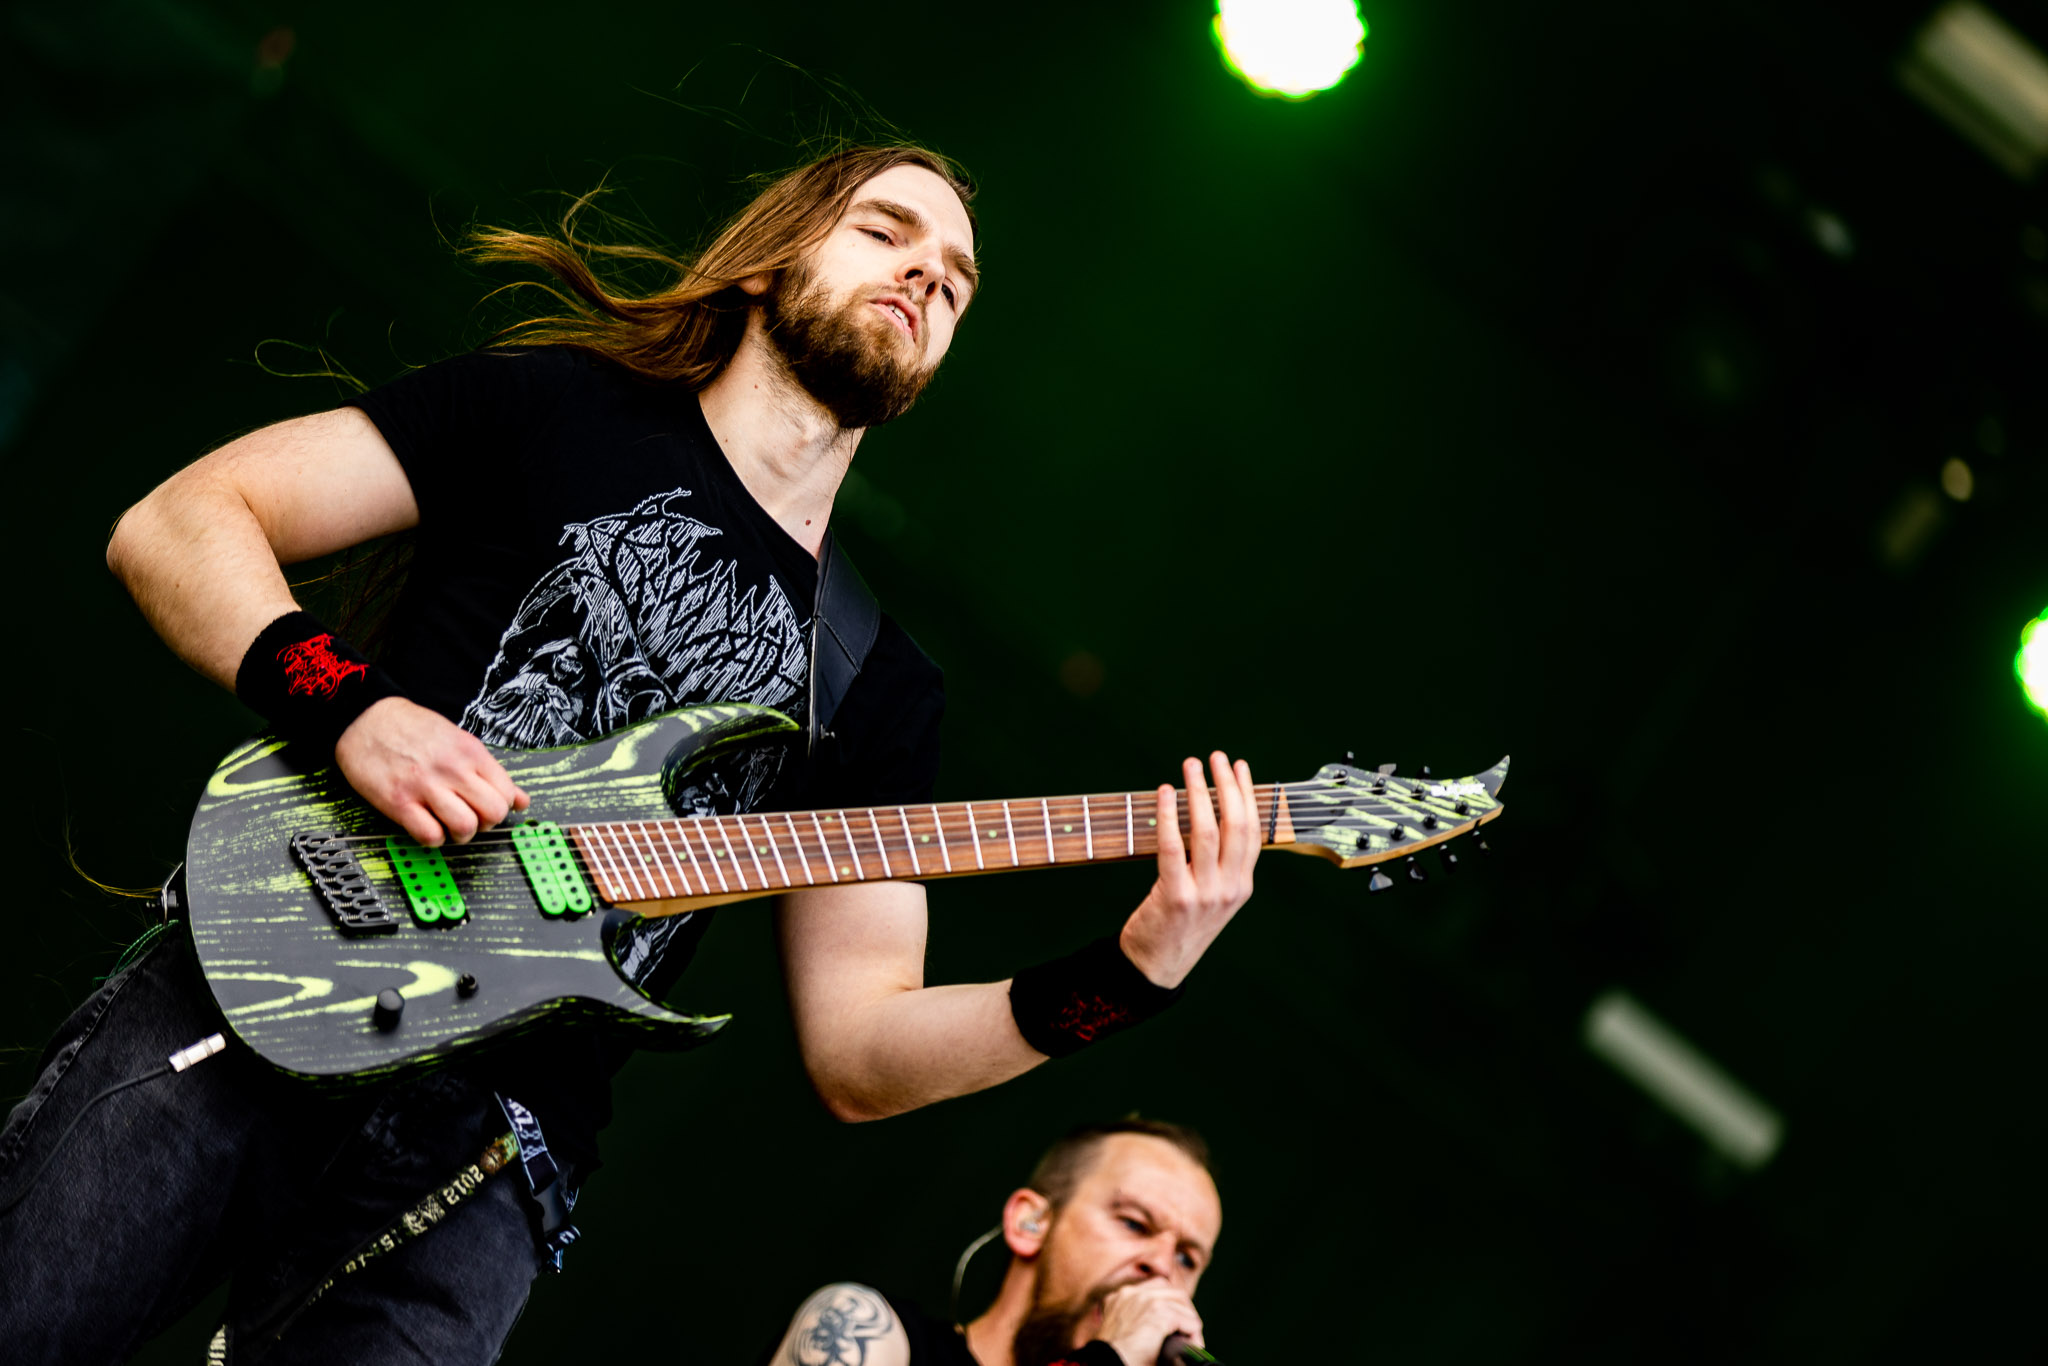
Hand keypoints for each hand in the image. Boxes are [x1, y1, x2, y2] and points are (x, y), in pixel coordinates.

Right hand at [333, 696, 528, 845]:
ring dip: (460, 834)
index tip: (486, 806)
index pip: (507, 793)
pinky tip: (426, 826)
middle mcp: (453, 769)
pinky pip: (430, 835)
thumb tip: (522, 800)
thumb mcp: (460, 741)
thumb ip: (491, 772)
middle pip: (492, 813)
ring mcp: (425, 786)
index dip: (501, 807)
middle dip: (485, 823)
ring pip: (465, 827)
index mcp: (471, 753)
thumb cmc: (413, 730)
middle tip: (470, 818)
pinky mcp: (398, 802)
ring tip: (448, 825)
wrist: (366, 718)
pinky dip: (432, 839)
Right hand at [1096, 1281, 1203, 1365]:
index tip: (1174, 1323)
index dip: (1169, 1304)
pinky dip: (1194, 1334)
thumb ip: (1135, 1322)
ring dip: (1190, 1322)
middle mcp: (1130, 1294)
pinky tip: (1190, 1345)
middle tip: (1187, 1332)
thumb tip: (1162, 1329)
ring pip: (1182, 1303)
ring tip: (1191, 1341)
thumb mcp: (1121, 1333)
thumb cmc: (1114, 1358)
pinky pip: (1188, 1320)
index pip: (1154, 1287)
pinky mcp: (1158, 1314)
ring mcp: (1144, 1301)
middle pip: (1171, 1290)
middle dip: (1184, 1310)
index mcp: (1119, 1299)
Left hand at [1118, 751, 1257, 989]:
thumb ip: (1217, 863)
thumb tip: (1209, 813)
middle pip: (1237, 826)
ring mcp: (1205, 894)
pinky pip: (1173, 847)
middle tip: (1216, 757)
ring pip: (1208, 831)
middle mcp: (1230, 889)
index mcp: (1242, 886)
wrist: (1156, 968)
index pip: (1254, 831)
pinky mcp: (1176, 897)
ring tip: (1190, 765)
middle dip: (1228, 785)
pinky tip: (1164, 792)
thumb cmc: (1179, 926)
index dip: (1248, 795)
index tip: (1240, 766)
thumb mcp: (1211, 897)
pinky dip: (1168, 815)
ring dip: (1198, 792)